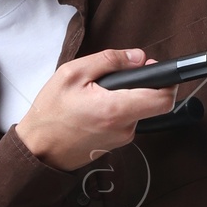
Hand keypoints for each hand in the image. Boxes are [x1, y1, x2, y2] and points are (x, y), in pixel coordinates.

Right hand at [13, 47, 175, 169]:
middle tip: (115, 77)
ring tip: (96, 94)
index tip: (157, 69)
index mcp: (117, 109)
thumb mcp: (73, 73)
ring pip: (137, 110)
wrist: (38, 149)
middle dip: (140, 86)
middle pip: (152, 102)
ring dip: (124, 98)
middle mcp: (125, 128)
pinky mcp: (116, 144)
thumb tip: (137, 57)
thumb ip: (109, 60)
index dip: (167, 82)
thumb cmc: (50, 112)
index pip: (163, 99)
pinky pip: (126, 120)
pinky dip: (116, 109)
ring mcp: (122, 139)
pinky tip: (94, 107)